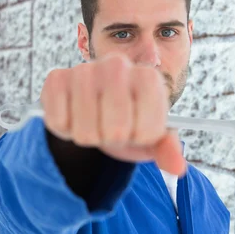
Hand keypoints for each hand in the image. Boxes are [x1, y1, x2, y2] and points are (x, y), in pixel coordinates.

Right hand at [40, 53, 185, 175]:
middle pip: (115, 131)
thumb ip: (168, 150)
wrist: (98, 108)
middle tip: (113, 127)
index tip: (137, 128)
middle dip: (114, 139)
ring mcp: (86, 68)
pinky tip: (74, 115)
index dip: (139, 139)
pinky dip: (66, 129)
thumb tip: (178, 168)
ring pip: (85, 131)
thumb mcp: (153, 136)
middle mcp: (118, 65)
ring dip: (89, 136)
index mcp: (149, 77)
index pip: (147, 131)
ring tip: (95, 121)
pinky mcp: (56, 78)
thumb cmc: (131, 122)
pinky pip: (59, 123)